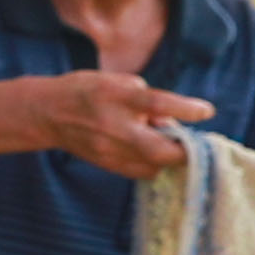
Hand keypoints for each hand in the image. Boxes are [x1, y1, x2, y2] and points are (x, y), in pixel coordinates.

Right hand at [26, 70, 211, 180]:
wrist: (47, 113)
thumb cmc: (88, 90)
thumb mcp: (117, 82)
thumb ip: (147, 100)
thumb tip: (176, 122)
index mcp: (116, 96)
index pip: (157, 104)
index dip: (187, 110)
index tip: (206, 111)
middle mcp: (112, 125)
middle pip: (159, 149)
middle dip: (185, 150)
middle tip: (197, 144)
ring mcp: (108, 149)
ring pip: (154, 165)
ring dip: (170, 157)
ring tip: (172, 145)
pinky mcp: (107, 164)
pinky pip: (142, 172)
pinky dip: (155, 164)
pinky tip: (155, 153)